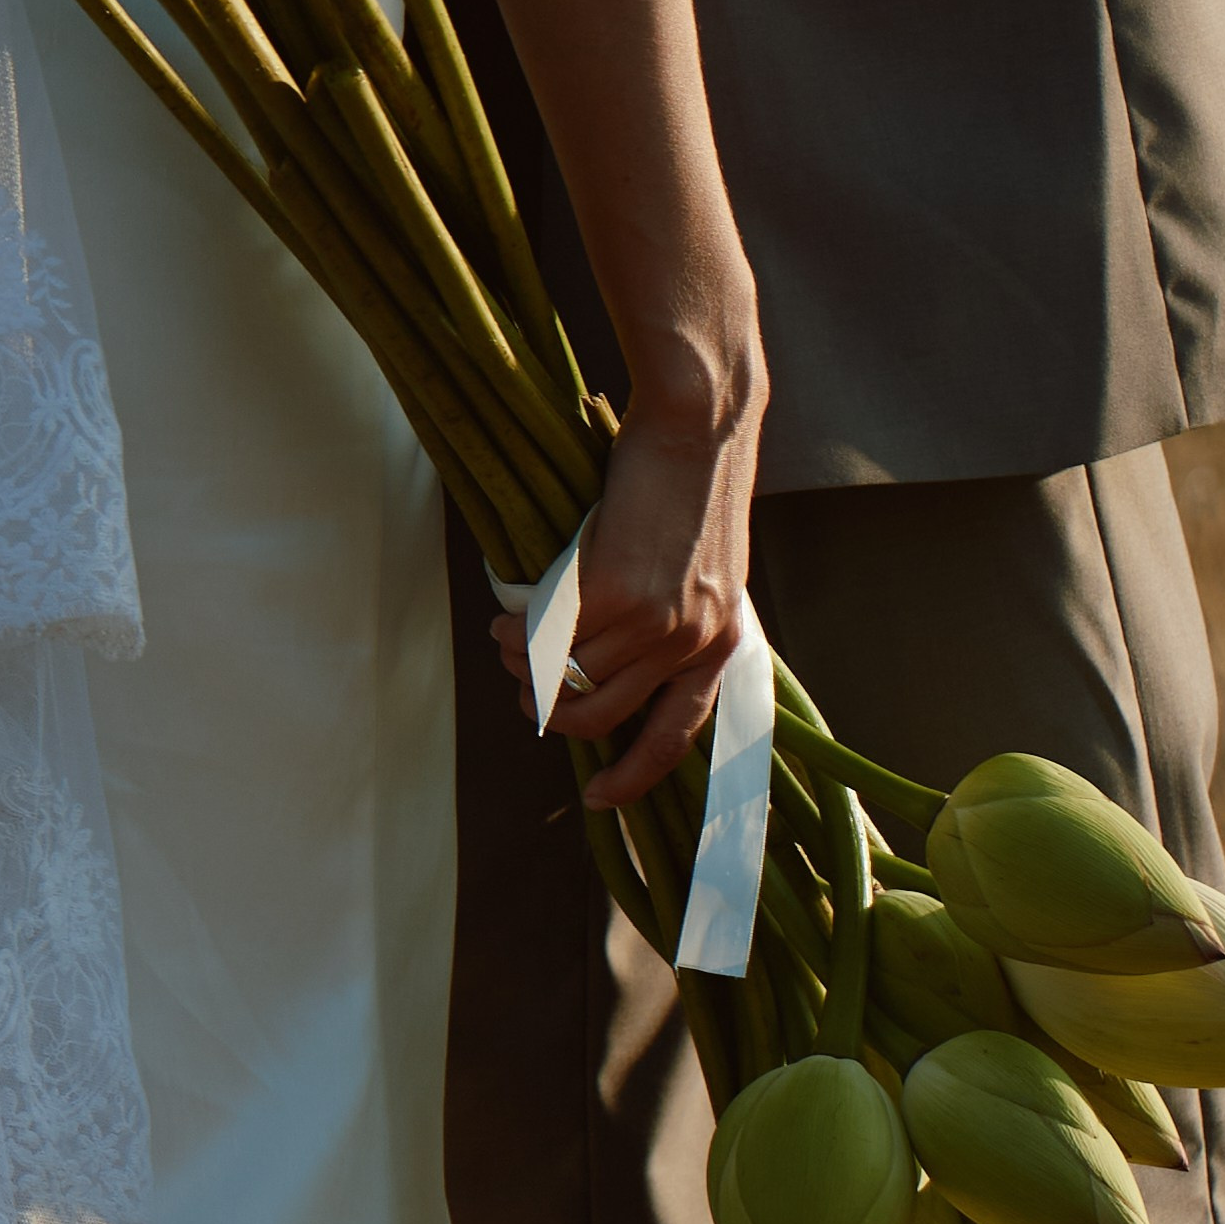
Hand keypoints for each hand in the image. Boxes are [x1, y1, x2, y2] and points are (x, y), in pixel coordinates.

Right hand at [493, 369, 765, 813]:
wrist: (699, 425)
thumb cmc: (696, 489)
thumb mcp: (706, 571)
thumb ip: (675, 624)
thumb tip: (612, 667)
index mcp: (721, 645)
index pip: (677, 737)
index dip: (634, 777)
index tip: (599, 798)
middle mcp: (691, 644)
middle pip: (602, 719)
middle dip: (552, 716)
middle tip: (525, 693)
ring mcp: (652, 622)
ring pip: (566, 683)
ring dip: (523, 671)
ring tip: (505, 644)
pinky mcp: (612, 591)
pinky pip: (546, 639)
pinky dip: (514, 635)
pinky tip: (503, 618)